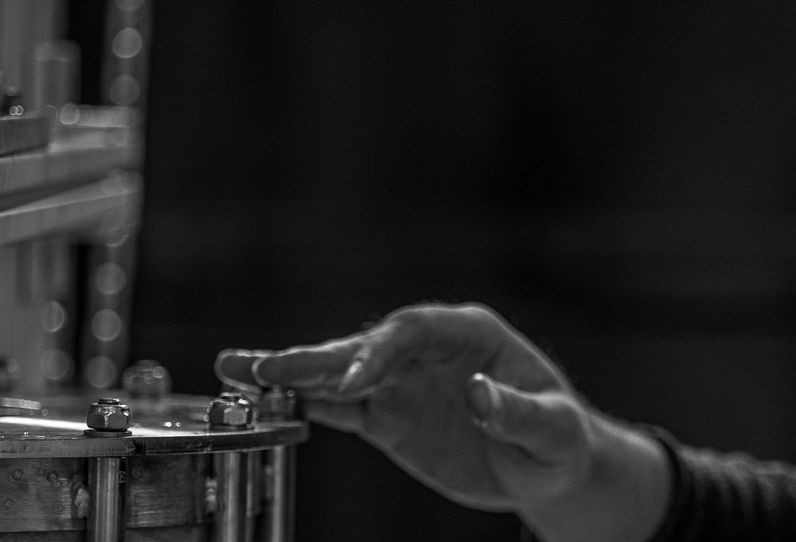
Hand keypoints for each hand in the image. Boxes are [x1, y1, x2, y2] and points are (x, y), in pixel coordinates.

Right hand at [215, 303, 596, 510]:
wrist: (546, 465)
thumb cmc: (559, 437)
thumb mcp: (552, 428)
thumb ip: (515, 412)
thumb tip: (477, 393)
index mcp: (469, 333)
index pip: (413, 330)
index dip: (380, 352)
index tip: (351, 384)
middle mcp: (427, 350)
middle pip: (365, 346)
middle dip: (316, 357)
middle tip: (264, 368)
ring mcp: (403, 381)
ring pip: (341, 373)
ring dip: (291, 374)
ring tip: (235, 369)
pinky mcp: (388, 415)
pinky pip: (340, 408)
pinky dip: (302, 406)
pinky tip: (260, 403)